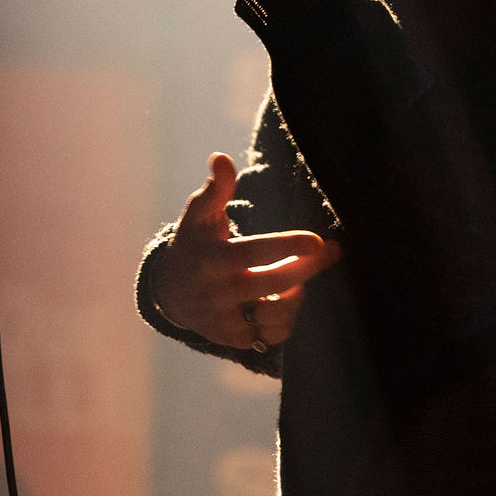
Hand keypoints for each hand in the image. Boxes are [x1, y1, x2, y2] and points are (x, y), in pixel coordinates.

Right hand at [151, 153, 339, 351]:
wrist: (168, 292)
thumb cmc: (194, 244)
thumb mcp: (199, 215)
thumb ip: (216, 189)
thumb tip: (221, 158)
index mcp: (213, 259)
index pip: (256, 252)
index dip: (289, 246)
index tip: (318, 241)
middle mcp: (219, 291)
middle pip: (273, 284)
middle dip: (306, 268)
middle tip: (327, 252)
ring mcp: (225, 318)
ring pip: (275, 315)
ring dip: (296, 295)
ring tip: (299, 277)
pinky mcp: (232, 338)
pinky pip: (270, 336)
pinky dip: (285, 321)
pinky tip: (287, 300)